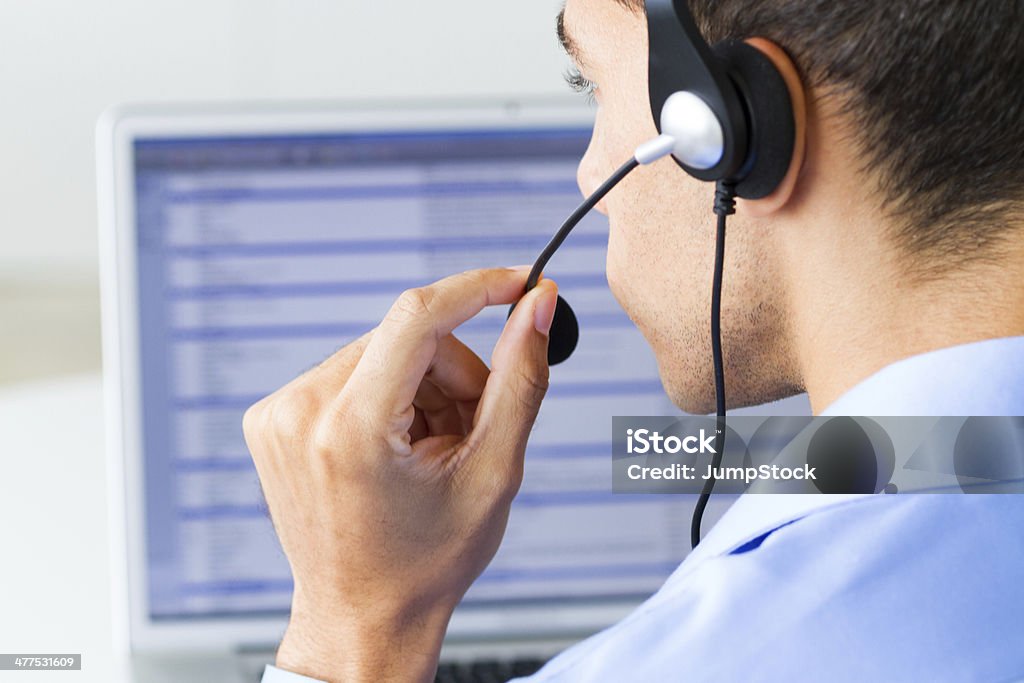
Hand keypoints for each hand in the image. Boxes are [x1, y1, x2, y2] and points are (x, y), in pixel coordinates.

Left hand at [242, 268, 557, 682]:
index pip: (417, 315)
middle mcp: (300, 412)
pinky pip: (351, 371)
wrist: (360, 617)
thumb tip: (538, 306)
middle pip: (406, 338)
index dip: (477, 289)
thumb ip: (519, 379)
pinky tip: (399, 447)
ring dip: (423, 388)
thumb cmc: (425, 562)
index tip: (519, 285)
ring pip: (382, 352)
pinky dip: (388, 395)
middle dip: (455, 374)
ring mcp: (277, 413)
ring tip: (432, 452)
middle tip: (471, 432)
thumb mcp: (492, 473)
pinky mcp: (271, 416)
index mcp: (350, 430)